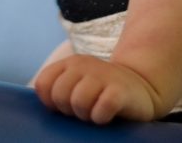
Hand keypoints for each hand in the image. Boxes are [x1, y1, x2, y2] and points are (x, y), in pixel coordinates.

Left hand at [34, 54, 160, 124]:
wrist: (141, 87)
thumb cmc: (101, 91)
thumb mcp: (77, 83)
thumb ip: (58, 88)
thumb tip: (40, 106)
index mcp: (69, 63)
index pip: (43, 84)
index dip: (50, 101)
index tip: (64, 106)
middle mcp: (83, 65)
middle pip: (59, 95)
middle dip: (68, 110)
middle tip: (83, 110)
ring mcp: (102, 76)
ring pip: (78, 102)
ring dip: (85, 115)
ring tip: (94, 112)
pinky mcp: (120, 91)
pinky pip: (101, 109)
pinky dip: (101, 117)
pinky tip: (106, 115)